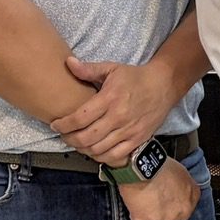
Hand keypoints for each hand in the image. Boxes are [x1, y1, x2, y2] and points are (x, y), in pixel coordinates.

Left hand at [52, 56, 180, 164]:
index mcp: (110, 98)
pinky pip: (115, 156)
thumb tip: (68, 63)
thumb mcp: (112, 68)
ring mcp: (129, 131)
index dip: (63, 124)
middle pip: (86, 137)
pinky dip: (101, 157)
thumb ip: (89, 69)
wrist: (164, 85)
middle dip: (69, 139)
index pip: (80, 118)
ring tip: (76, 142)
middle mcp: (119, 117)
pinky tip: (94, 150)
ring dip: (82, 149)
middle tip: (63, 135)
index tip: (55, 124)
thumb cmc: (135, 77)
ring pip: (98, 149)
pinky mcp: (138, 139)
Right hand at [119, 158, 199, 219]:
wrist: (141, 169)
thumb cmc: (158, 165)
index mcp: (192, 197)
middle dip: (164, 211)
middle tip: (153, 199)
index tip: (166, 199)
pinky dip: (137, 217)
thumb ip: (185, 185)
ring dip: (150, 216)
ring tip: (143, 201)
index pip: (186, 207)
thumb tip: (180, 188)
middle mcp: (182, 212)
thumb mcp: (181, 171)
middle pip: (173, 217)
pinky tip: (136, 205)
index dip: (174, 203)